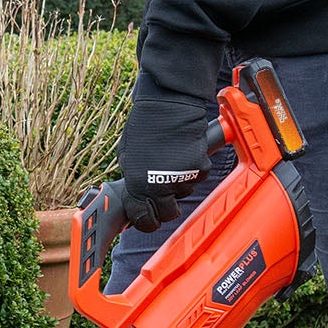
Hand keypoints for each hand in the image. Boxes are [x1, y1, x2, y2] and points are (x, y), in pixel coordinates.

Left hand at [119, 75, 211, 232]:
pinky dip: (192, 171)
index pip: (144, 220)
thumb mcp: (127, 157)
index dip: (146, 220)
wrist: (167, 107)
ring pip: (184, 194)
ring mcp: (182, 179)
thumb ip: (133, 180)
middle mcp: (161, 187)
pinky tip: (183, 155)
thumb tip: (137, 196)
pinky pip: (197, 179)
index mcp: (138, 185)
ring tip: (171, 162)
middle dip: (166, 206)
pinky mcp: (200, 169)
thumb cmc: (145, 127)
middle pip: (169, 214)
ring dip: (178, 184)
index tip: (148, 217)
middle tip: (164, 191)